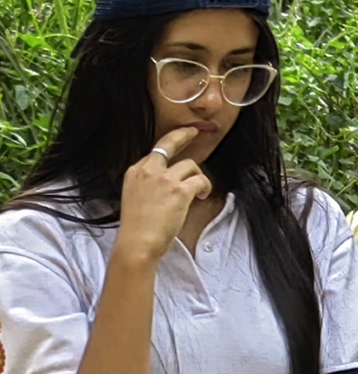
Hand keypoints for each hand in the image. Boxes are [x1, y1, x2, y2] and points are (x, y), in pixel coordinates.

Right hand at [117, 128, 213, 262]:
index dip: (170, 146)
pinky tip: (201, 196)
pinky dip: (205, 187)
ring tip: (198, 193)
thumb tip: (167, 186)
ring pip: (191, 165)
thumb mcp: (135, 198)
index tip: (180, 139)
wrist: (137, 242)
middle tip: (195, 131)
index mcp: (135, 172)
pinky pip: (201, 180)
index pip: (155, 152)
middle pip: (169, 143)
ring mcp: (163, 178)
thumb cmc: (137, 228)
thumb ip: (148, 186)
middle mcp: (148, 170)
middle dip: (184, 135)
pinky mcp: (179, 190)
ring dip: (198, 178)